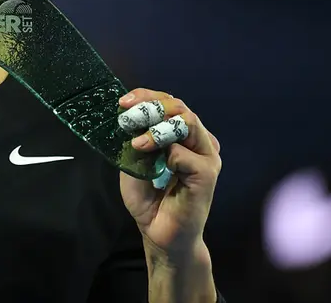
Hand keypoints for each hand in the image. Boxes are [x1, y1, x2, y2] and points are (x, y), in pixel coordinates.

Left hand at [117, 88, 221, 258]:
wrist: (160, 235)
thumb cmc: (150, 199)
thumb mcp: (133, 164)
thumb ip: (134, 140)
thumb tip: (128, 116)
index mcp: (182, 136)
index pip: (169, 103)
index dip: (146, 97)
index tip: (123, 102)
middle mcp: (197, 142)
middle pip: (179, 106)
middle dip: (150, 106)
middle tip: (128, 118)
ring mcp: (205, 157)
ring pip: (187, 122)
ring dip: (157, 127)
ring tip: (138, 144)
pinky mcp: (207, 175)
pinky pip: (187, 154)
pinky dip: (169, 154)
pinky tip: (158, 168)